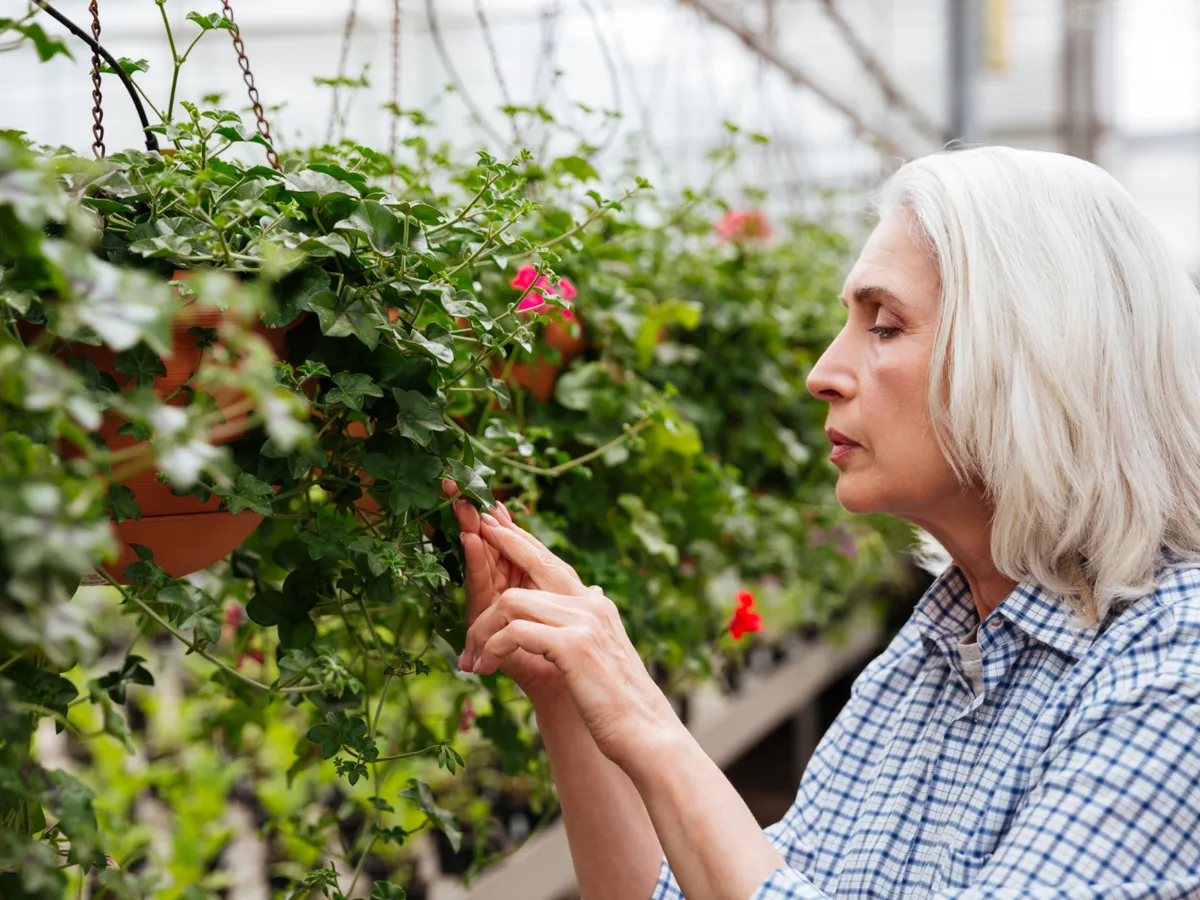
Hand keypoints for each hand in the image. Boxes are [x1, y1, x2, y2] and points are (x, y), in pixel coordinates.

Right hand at [442, 480, 564, 704]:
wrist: (568, 697)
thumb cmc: (573, 664)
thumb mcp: (578, 627)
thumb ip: (577, 606)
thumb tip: (594, 587)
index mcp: (526, 589)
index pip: (511, 547)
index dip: (501, 521)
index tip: (491, 492)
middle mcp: (503, 595)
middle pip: (487, 548)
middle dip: (474, 517)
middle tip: (457, 483)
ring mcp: (493, 607)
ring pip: (481, 562)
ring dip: (471, 531)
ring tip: (463, 503)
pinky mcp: (486, 622)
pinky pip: (481, 586)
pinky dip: (477, 561)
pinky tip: (472, 537)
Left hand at [460, 509, 680, 770]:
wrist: (644, 733)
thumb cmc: (617, 702)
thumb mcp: (603, 651)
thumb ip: (590, 620)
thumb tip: (593, 589)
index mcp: (595, 605)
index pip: (551, 563)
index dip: (520, 541)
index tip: (493, 524)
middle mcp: (590, 604)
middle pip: (534, 563)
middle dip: (500, 546)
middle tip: (470, 536)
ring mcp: (583, 621)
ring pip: (512, 602)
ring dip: (481, 630)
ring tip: (470, 659)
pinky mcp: (572, 645)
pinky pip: (514, 632)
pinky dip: (491, 648)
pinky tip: (485, 668)